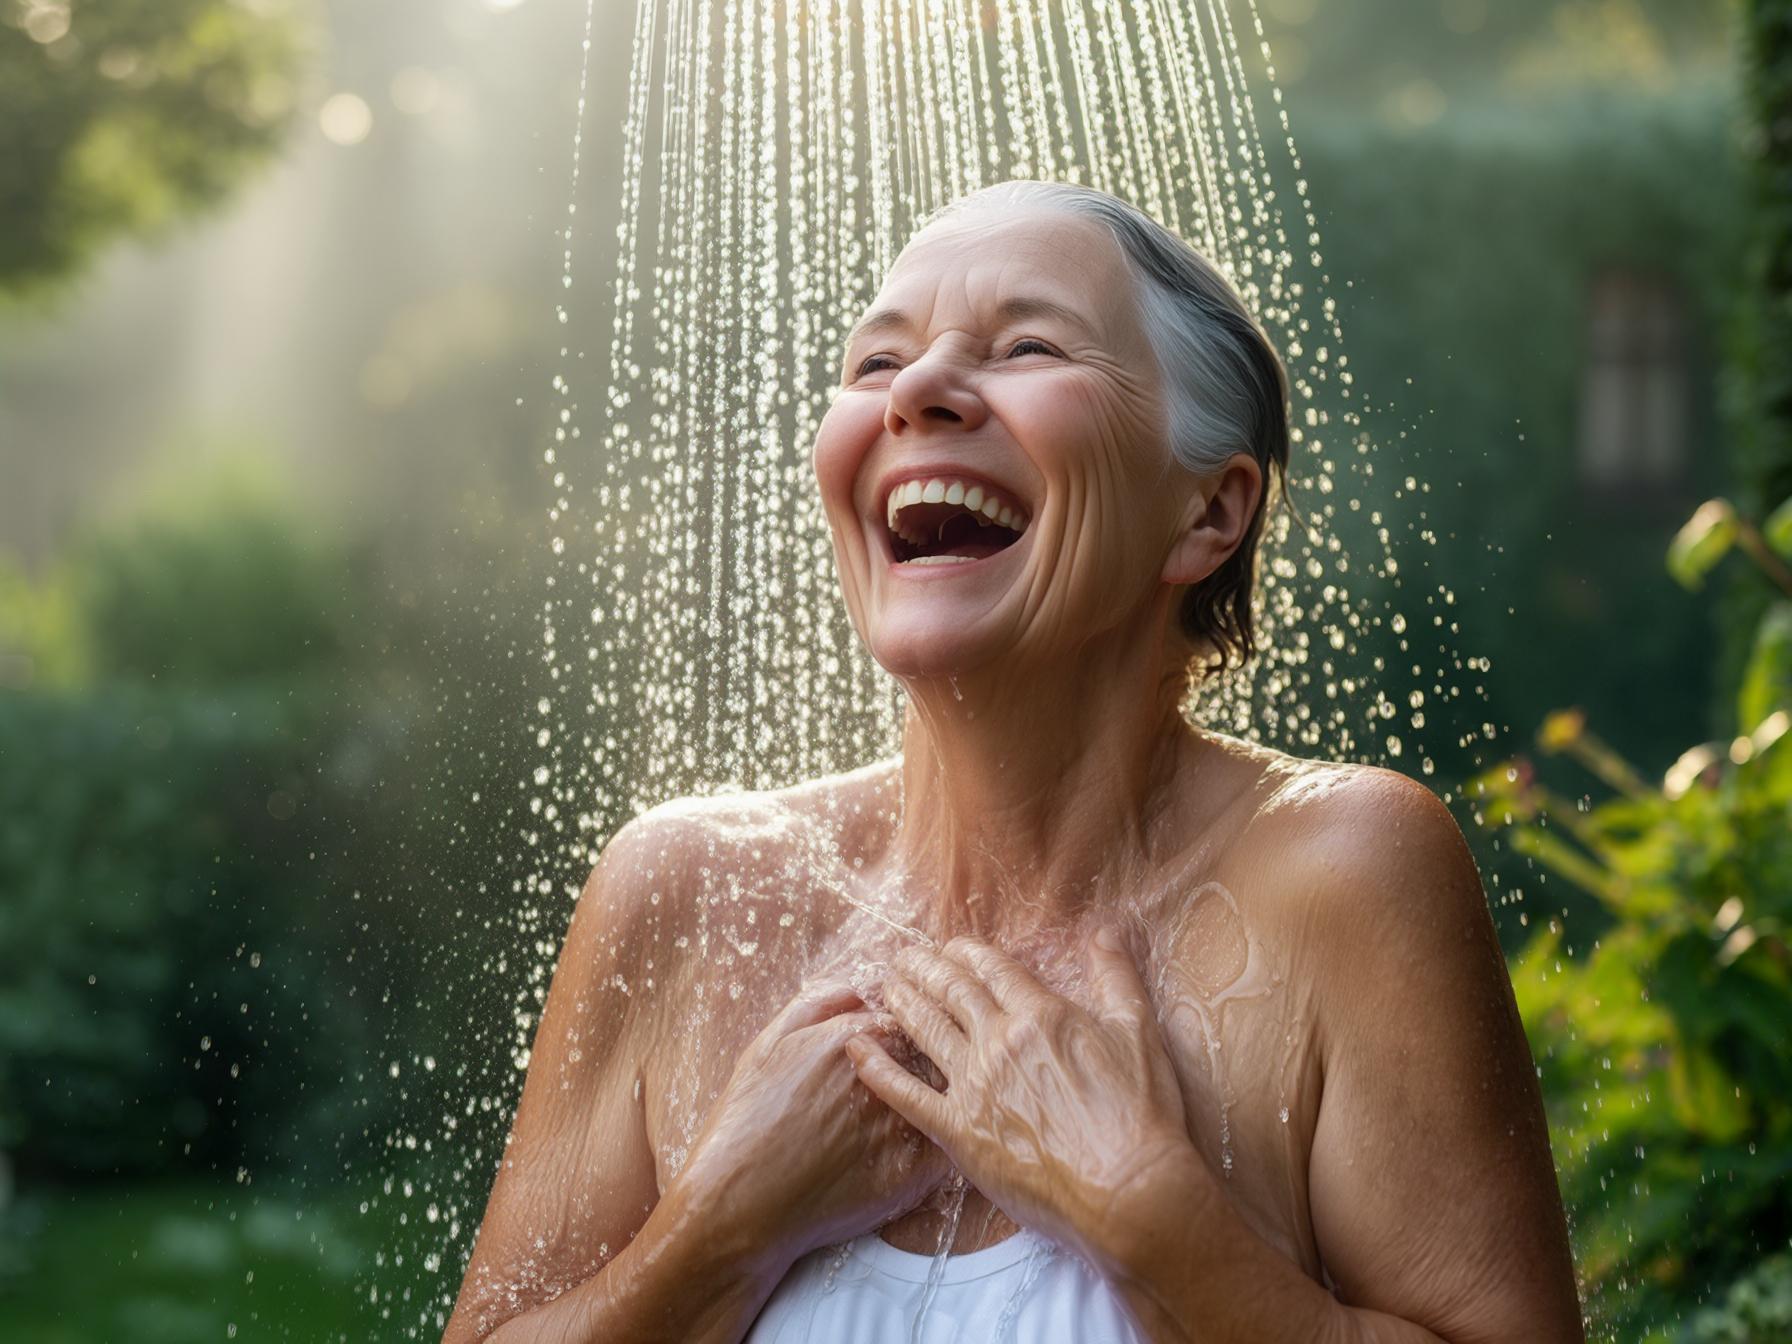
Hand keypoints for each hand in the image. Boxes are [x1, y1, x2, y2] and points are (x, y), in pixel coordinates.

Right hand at [678, 978, 952, 1272]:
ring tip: (898, 1122)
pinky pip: (945, 1147)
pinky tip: (908, 1153)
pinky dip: (937, 1145)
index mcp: (855, 1037)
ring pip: (944, 1099)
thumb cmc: (746, 1121)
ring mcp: (903, 1124)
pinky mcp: (911, 1173)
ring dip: (936, 1103)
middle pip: (933, 1053)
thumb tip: (859, 989)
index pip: (910, 1015)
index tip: (896, 1048)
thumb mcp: (768, 1044)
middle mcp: (887, 1074)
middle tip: (897, 1089)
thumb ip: (818, 1004)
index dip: (905, 1032)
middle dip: (925, 1063)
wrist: (739, 1203)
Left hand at [843, 928, 1197, 1272]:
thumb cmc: (1142, 1115)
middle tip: (903, 955)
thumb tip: (1106, 928)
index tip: (950, 946)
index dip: (967, 953)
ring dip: (901, 1002)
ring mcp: (975, 1086)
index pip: (992, 970)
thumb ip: (1116, 975)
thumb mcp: (1138, 1031)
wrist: (1130, 1189)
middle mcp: (1000, 1042)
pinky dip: (876, 1068)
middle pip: (951, 992)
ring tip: (883, 983)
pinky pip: (906, 1094)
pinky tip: (856, 1048)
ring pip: (925, 1030)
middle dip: (924, 968)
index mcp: (1041, 1014)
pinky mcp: (959, 1132)